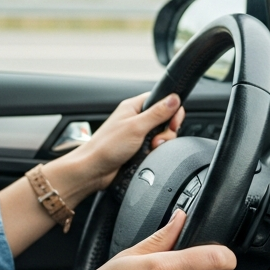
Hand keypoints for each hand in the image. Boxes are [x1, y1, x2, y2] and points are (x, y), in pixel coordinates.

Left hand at [65, 92, 185, 189]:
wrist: (94, 170)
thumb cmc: (106, 146)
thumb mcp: (136, 127)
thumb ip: (157, 113)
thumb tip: (174, 99)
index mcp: (133, 107)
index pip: (161, 100)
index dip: (172, 110)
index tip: (173, 122)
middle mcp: (136, 119)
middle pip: (165, 119)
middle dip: (167, 131)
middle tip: (158, 139)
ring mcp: (138, 134)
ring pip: (162, 135)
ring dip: (161, 143)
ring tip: (150, 149)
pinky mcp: (139, 148)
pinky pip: (155, 148)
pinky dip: (154, 152)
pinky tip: (147, 155)